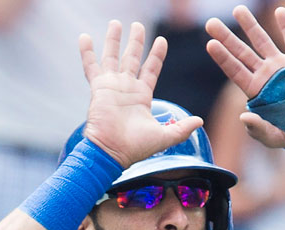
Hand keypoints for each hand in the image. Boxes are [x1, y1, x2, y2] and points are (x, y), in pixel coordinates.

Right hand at [79, 21, 203, 168]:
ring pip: (113, 56)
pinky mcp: (98, 87)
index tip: (162, 40)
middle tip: (138, 25)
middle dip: (136, 41)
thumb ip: (182, 128)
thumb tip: (200, 121)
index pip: (151, 69)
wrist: (112, 151)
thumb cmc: (136, 147)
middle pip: (133, 58)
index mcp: (142, 96)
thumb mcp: (164, 137)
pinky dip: (87, 52)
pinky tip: (84, 36)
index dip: (157, 55)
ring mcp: (112, 86)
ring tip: (116, 22)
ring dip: (114, 39)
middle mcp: (127, 88)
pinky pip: (91, 66)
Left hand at [204, 5, 284, 148]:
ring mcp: (283, 65)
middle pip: (242, 52)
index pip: (235, 71)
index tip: (210, 44)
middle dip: (227, 37)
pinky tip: (280, 11)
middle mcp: (266, 74)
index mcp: (256, 90)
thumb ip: (258, 129)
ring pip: (263, 41)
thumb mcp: (274, 137)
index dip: (223, 58)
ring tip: (238, 10)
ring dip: (250, 26)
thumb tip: (243, 117)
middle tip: (210, 23)